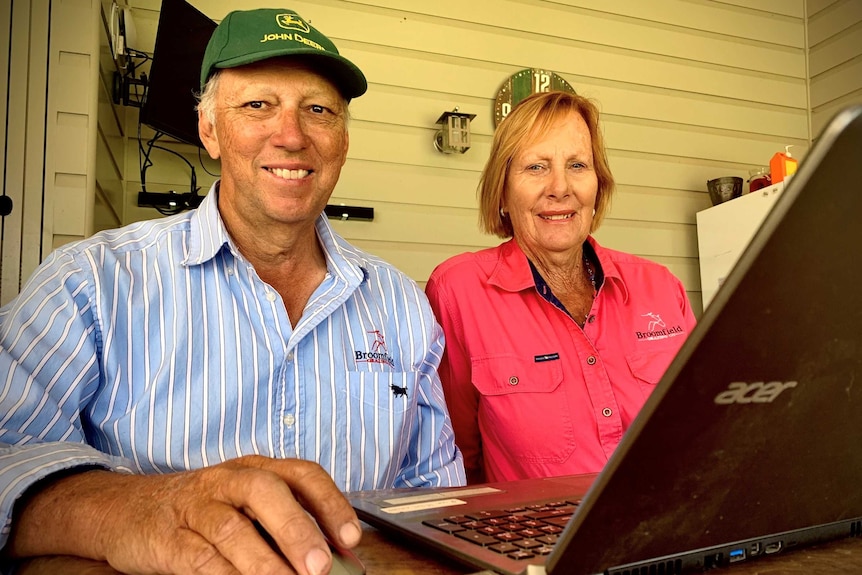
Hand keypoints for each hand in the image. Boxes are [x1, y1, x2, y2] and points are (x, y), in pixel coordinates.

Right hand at [8, 455, 361, 574]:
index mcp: (255, 469)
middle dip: (296, 528)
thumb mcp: (244, 503)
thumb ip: (285, 522)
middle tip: (318, 566)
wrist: (124, 509)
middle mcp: (227, 480)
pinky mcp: (167, 539)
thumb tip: (336, 556)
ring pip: (232, 528)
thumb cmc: (201, 510)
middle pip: (266, 491)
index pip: (301, 474)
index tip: (351, 538)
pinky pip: (198, 558)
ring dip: (263, 561)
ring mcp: (195, 507)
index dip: (330, 503)